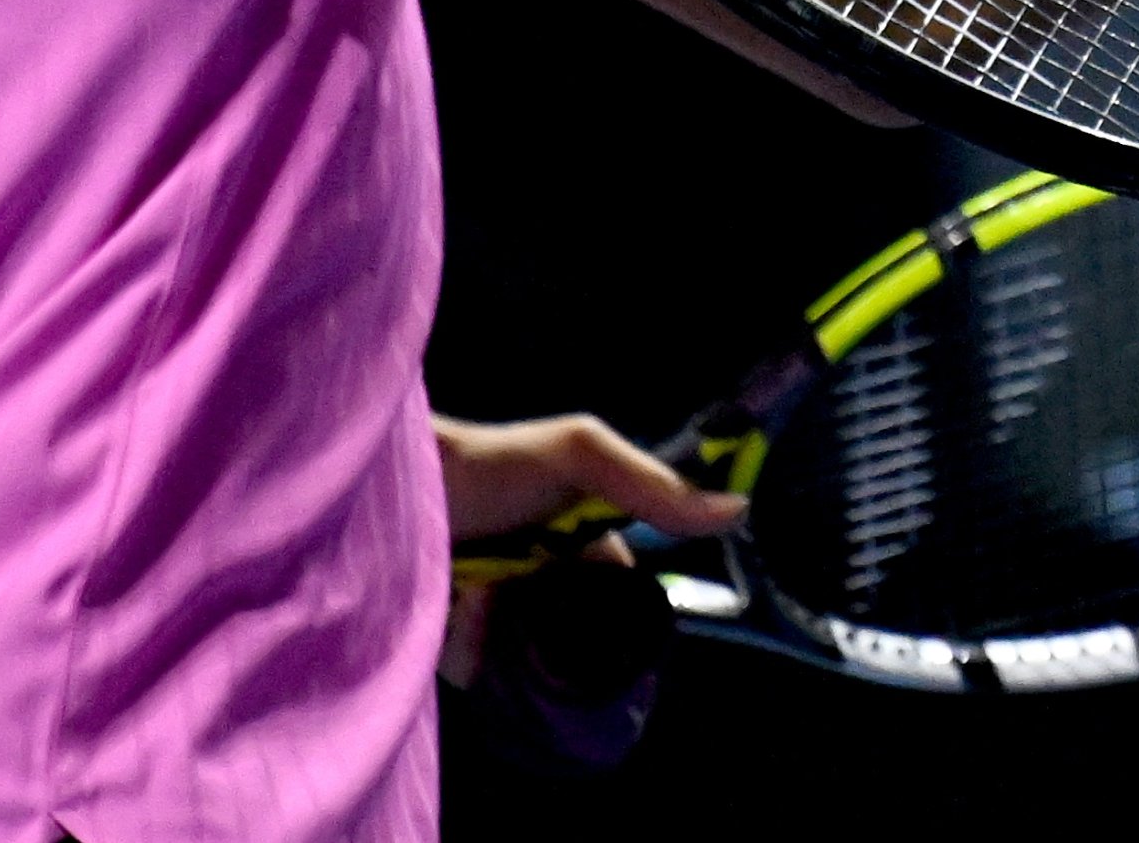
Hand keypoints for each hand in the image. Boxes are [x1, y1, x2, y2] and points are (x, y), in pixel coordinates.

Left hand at [434, 411, 743, 687]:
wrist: (399, 486)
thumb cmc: (494, 464)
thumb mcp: (581, 456)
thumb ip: (654, 485)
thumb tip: (739, 510)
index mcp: (588, 549)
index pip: (627, 604)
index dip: (631, 626)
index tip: (628, 643)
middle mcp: (551, 590)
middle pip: (586, 647)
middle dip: (572, 648)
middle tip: (545, 625)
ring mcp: (507, 625)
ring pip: (540, 671)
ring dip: (524, 656)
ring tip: (494, 617)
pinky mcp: (463, 651)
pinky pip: (490, 682)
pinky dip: (482, 665)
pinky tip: (468, 631)